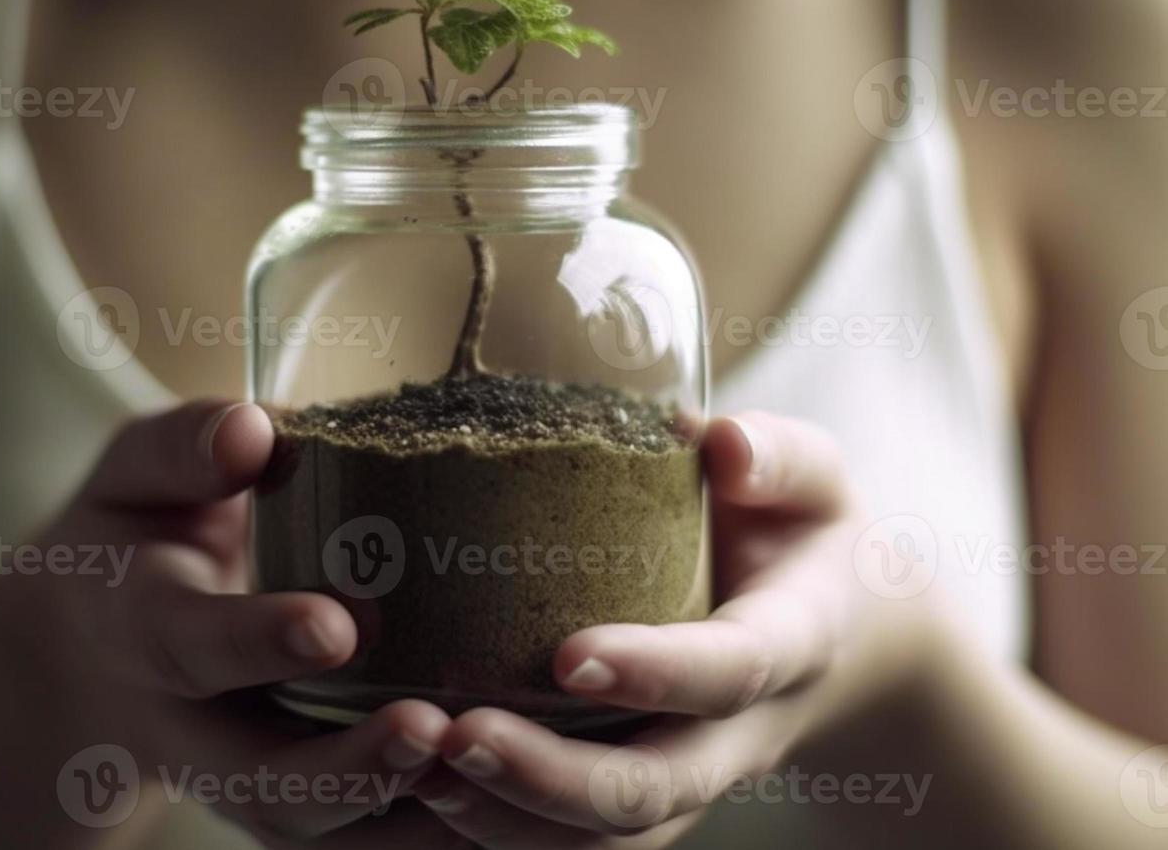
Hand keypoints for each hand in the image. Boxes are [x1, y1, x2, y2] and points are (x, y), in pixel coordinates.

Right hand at [0, 401, 454, 847]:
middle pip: (257, 778)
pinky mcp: (284, 804)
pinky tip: (502, 811)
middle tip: (426, 731)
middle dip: (342, 767)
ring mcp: (236, 778)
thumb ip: (183, 450)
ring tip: (486, 776)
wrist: (90, 656)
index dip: (256, 642)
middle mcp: (187, 727)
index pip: (190, 644)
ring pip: (310, 827)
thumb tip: (253, 429)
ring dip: (396, 813)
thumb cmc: (133, 540)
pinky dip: (423, 834)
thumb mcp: (132, 479)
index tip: (334, 627)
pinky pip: (350, 842)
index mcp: (139, 630)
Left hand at [410, 412, 931, 847]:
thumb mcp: (813, 479)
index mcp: (790, 645)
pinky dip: (498, 835)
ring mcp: (691, 776)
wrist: (835, 634)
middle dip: (553, 778)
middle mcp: (739, 734)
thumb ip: (779, 455)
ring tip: (421, 773)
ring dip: (512, 820)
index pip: (730, 672)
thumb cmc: (801, 535)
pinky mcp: (644, 797)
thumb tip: (724, 447)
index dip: (656, 674)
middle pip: (655, 788)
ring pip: (611, 835)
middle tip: (460, 738)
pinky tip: (422, 800)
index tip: (569, 658)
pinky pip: (577, 842)